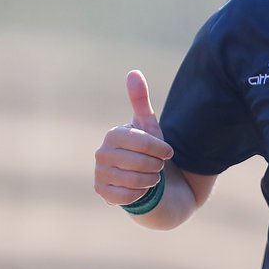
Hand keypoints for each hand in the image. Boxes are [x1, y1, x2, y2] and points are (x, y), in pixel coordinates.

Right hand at [94, 70, 173, 205]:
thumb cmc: (148, 150)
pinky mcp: (102, 193)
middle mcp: (101, 153)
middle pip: (140, 162)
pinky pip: (127, 196)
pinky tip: (141, 189)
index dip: (160, 148)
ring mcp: (100, 173)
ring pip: (135, 180)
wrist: (146, 180)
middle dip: (156, 166)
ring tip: (151, 176)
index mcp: (113, 135)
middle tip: (158, 166)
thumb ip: (141, 100)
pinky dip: (140, 194)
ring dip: (150, 180)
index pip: (141, 142)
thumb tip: (133, 72)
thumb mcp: (149, 125)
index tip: (169, 152)